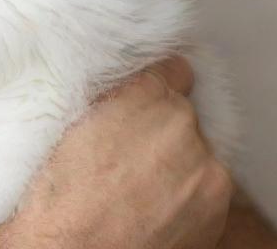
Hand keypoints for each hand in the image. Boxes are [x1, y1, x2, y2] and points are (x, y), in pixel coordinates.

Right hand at [0, 55, 232, 248]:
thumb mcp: (65, 120)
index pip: (172, 67)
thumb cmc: (57, 194)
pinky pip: (204, 184)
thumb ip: (108, 93)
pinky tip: (153, 203)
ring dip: (174, 158)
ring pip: (195, 149)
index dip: (155, 81)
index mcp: (145, 94)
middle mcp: (182, 124)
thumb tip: (123, 81)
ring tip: (138, 180)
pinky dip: (185, 190)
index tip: (143, 94)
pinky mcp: (218, 208)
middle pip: (181, 111)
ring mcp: (207, 168)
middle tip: (125, 146)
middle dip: (159, 124)